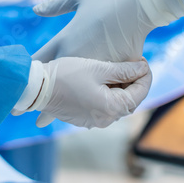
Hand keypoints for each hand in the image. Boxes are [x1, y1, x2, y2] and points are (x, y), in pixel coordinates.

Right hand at [19, 58, 152, 128]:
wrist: (37, 87)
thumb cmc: (67, 74)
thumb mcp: (99, 68)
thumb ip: (124, 70)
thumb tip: (143, 68)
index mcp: (112, 108)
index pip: (140, 93)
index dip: (146, 76)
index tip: (143, 61)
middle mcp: (105, 119)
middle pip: (129, 100)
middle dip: (134, 82)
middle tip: (133, 63)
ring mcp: (94, 121)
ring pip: (117, 103)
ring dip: (121, 87)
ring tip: (117, 68)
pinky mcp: (84, 118)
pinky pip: (103, 106)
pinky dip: (108, 93)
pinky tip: (103, 79)